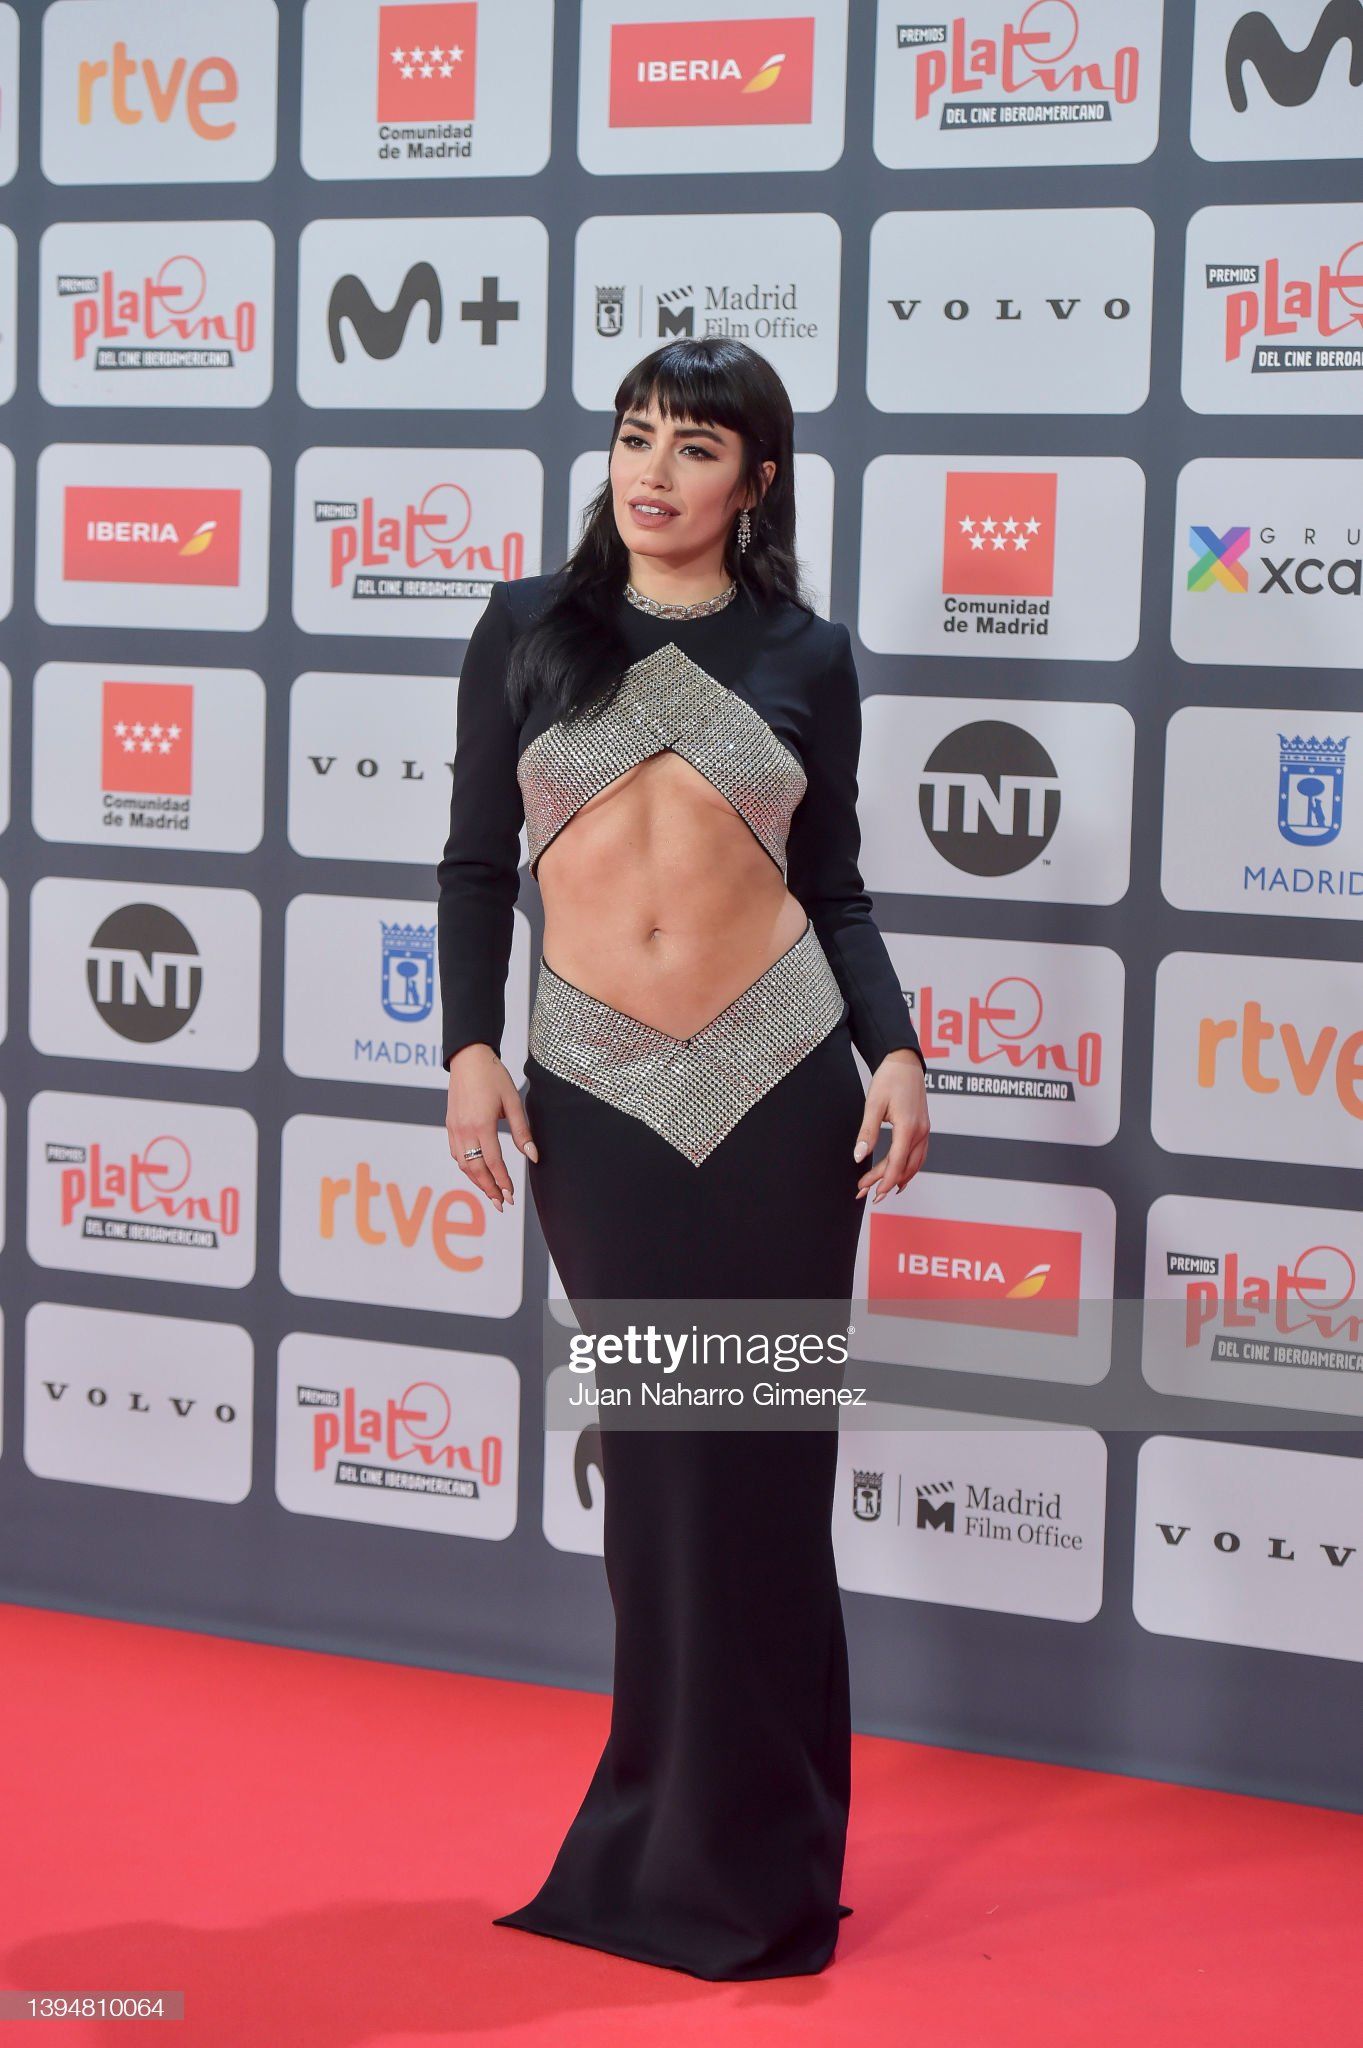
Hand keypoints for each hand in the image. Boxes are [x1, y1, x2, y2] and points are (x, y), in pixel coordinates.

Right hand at [445, 1044, 537, 1214]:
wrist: (468, 1059)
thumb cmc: (493, 1077)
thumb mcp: (513, 1101)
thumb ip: (522, 1131)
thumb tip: (533, 1156)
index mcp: (482, 1124)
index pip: (493, 1162)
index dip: (503, 1182)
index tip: (511, 1196)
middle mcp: (464, 1130)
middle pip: (475, 1169)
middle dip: (489, 1189)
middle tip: (502, 1203)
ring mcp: (454, 1129)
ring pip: (463, 1164)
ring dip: (477, 1181)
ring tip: (491, 1193)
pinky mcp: (450, 1125)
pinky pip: (456, 1153)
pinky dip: (466, 1167)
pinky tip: (476, 1172)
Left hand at [853, 1049, 929, 1203]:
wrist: (905, 1062)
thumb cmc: (889, 1079)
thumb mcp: (873, 1104)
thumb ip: (867, 1132)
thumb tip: (859, 1157)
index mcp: (909, 1127)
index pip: (897, 1163)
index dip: (883, 1181)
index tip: (871, 1193)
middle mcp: (921, 1132)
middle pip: (905, 1167)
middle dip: (885, 1182)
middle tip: (864, 1192)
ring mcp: (925, 1130)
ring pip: (915, 1163)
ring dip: (898, 1178)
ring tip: (881, 1190)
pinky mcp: (923, 1127)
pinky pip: (919, 1155)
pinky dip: (908, 1168)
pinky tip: (900, 1175)